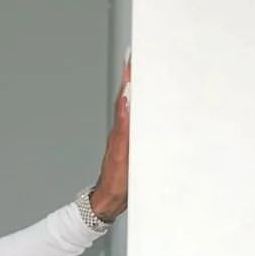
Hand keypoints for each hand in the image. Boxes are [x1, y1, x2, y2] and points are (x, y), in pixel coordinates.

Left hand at [90, 50, 130, 221]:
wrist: (110, 200)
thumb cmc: (116, 181)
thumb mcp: (122, 153)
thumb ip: (124, 127)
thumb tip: (125, 100)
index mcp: (121, 128)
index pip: (126, 96)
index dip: (129, 75)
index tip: (132, 55)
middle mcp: (122, 130)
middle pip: (129, 97)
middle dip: (134, 76)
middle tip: (138, 56)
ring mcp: (126, 137)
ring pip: (133, 108)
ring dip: (137, 89)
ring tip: (142, 71)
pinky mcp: (130, 146)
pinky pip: (136, 121)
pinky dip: (140, 108)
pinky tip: (144, 105)